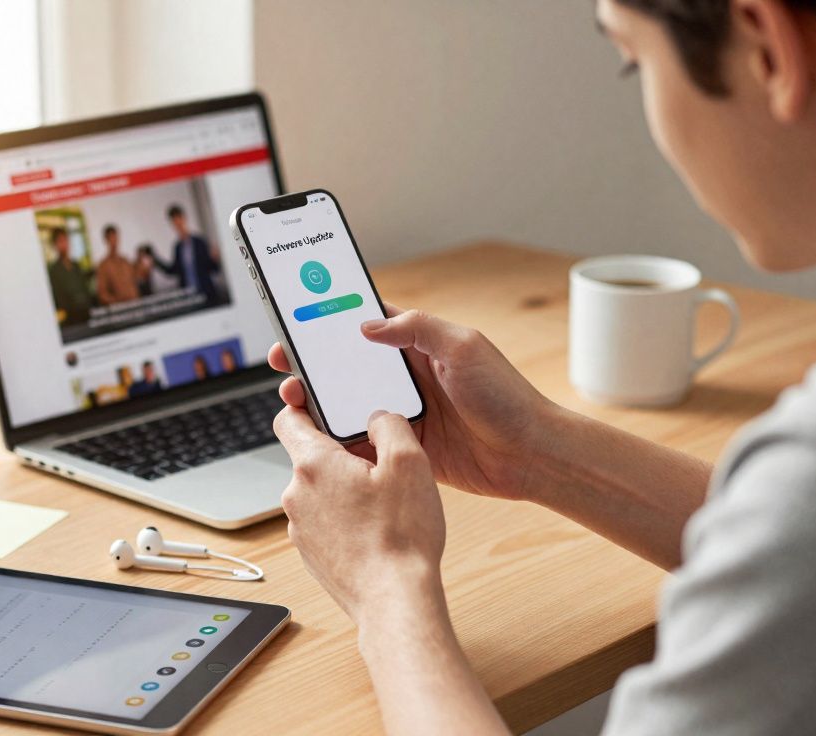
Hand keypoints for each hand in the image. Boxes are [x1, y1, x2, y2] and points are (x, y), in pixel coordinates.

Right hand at [268, 306, 557, 500]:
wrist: (530, 455)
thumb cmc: (507, 396)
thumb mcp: (465, 347)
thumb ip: (418, 329)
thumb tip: (368, 323)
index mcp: (421, 344)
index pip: (368, 320)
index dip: (332, 316)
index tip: (300, 313)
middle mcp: (408, 375)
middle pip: (348, 363)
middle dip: (314, 360)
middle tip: (285, 360)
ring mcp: (404, 412)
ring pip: (350, 402)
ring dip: (321, 400)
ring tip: (295, 397)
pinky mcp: (405, 446)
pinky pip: (364, 440)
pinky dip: (340, 439)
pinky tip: (319, 438)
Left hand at [274, 407, 445, 624]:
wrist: (394, 601)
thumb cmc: (402, 536)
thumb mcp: (410, 461)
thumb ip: (390, 424)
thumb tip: (377, 417)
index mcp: (313, 464)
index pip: (289, 418)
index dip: (304, 405)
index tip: (323, 405)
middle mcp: (296, 495)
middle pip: (311, 457)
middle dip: (343, 455)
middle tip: (380, 466)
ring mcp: (300, 529)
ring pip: (320, 492)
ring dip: (345, 490)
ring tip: (384, 505)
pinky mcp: (311, 555)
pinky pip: (325, 522)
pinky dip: (345, 520)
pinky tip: (376, 531)